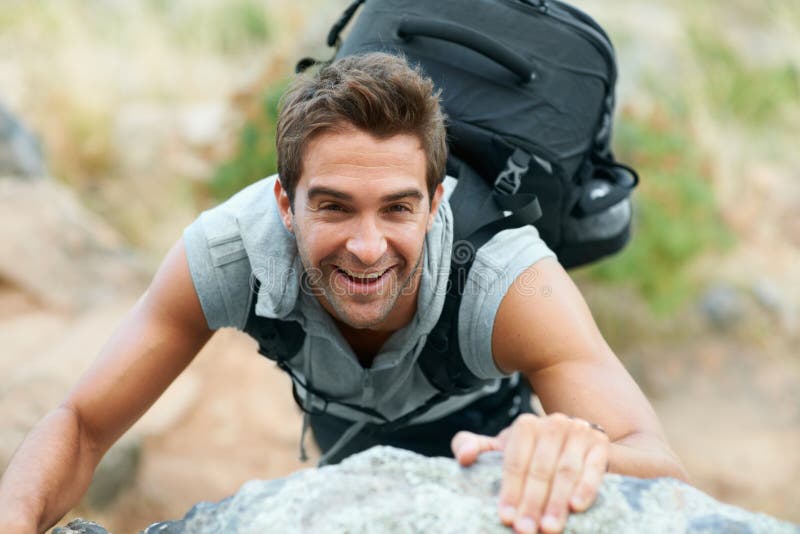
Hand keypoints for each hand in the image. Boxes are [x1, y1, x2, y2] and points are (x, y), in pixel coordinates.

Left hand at [451, 412, 609, 533]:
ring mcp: (579, 432)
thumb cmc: (530, 453)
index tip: (506, 517)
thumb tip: (463, 456)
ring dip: (557, 501)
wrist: (573, 445)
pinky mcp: (600, 444)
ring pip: (566, 471)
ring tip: (548, 528)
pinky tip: (577, 507)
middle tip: (525, 530)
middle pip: (540, 468)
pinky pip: (594, 469)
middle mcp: (553, 423)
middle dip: (532, 502)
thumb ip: (474, 447)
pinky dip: (586, 488)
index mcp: (526, 425)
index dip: (510, 490)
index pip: (515, 460)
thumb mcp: (501, 448)